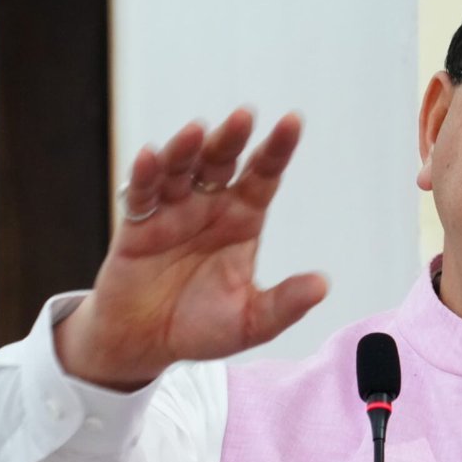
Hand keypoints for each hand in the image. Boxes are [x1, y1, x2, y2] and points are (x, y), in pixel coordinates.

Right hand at [54, 109, 326, 389]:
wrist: (148, 345)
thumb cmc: (202, 328)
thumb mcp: (252, 322)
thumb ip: (285, 303)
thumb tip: (323, 285)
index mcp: (243, 220)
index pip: (264, 175)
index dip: (277, 149)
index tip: (292, 121)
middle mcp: (209, 206)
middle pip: (222, 162)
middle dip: (232, 138)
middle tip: (244, 116)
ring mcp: (172, 211)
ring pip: (180, 168)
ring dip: (187, 148)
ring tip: (197, 131)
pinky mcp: (137, 225)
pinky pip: (141, 194)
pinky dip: (145, 174)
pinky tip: (150, 157)